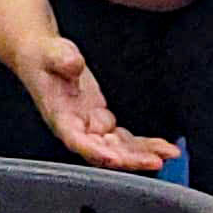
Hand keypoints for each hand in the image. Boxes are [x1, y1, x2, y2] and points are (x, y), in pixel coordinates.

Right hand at [5, 32, 175, 173]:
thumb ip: (63, 58)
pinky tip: (163, 147)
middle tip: (156, 161)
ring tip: (168, 154)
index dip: (96, 151)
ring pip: (118, 148)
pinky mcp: (101, 122)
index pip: (77, 140)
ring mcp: (90, 127)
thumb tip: (74, 63)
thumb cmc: (44, 57)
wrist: (43, 57)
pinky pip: (125, 139)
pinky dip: (144, 144)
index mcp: (59, 116)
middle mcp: (75, 128)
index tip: (115, 158)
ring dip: (143, 154)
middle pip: (104, 151)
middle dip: (129, 158)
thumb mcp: (52, 52)